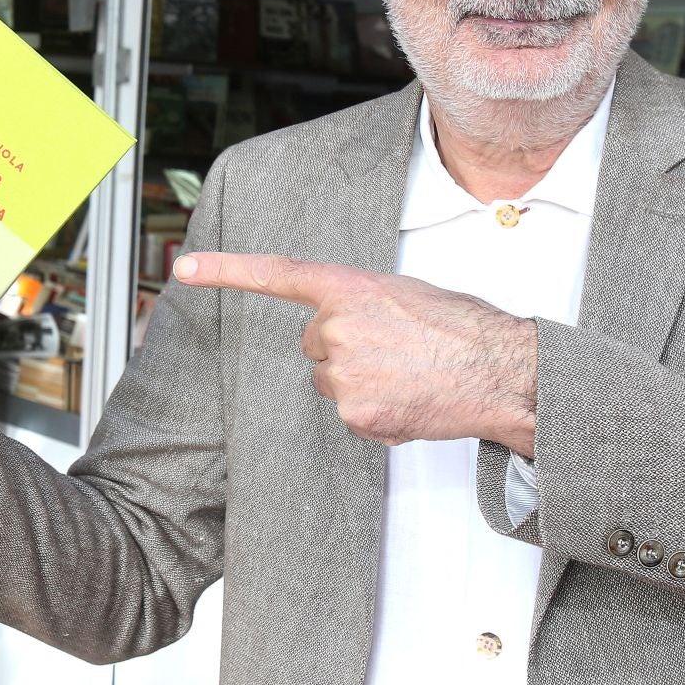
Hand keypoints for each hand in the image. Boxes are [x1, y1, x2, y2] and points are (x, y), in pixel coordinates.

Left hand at [173, 251, 538, 453]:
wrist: (500, 371)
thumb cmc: (463, 327)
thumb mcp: (404, 294)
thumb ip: (360, 303)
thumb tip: (342, 326)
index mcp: (348, 287)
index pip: (275, 275)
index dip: (225, 271)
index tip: (183, 268)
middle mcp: (336, 328)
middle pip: (314, 343)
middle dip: (345, 346)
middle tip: (394, 348)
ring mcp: (343, 375)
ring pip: (331, 380)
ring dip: (361, 380)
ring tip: (408, 373)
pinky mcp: (355, 415)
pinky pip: (350, 413)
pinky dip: (376, 411)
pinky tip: (410, 398)